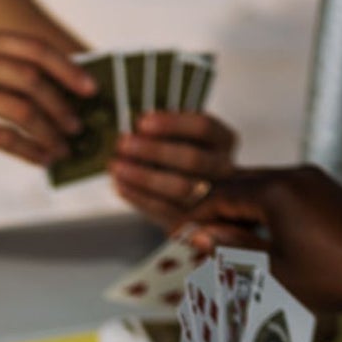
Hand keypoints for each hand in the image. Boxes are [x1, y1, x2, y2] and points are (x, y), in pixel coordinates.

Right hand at [0, 30, 94, 169]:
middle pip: (30, 78)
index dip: (65, 67)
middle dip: (62, 104)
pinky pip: (1, 137)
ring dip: (49, 130)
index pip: (30, 48)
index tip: (89, 87)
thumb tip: (50, 86)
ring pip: (20, 109)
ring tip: (64, 146)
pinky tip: (41, 160)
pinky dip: (28, 150)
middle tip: (79, 124)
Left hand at [109, 111, 236, 229]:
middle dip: (155, 151)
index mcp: (224, 140)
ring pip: (181, 188)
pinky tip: (119, 185)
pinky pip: (166, 210)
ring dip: (144, 176)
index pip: (203, 127)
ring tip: (116, 165)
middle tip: (124, 143)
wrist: (196, 197)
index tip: (142, 121)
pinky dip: (139, 197)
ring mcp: (211, 198)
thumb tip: (140, 124)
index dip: (172, 123)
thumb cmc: (181, 155)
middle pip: (193, 159)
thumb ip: (167, 130)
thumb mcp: (181, 135)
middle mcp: (224, 168)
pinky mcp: (191, 220)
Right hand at [177, 165, 341, 315]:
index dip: (195, 217)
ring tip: (222, 245)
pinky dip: (260, 211)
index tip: (177, 238)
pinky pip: (279, 192)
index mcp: (276, 191)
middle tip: (195, 242)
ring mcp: (310, 179)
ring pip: (258, 187)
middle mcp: (292, 175)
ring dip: (237, 211)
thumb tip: (200, 237)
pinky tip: (255, 239)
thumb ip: (234, 249)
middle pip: (237, 185)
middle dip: (213, 212)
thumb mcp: (273, 271)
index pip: (220, 195)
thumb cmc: (334, 276)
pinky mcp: (323, 189)